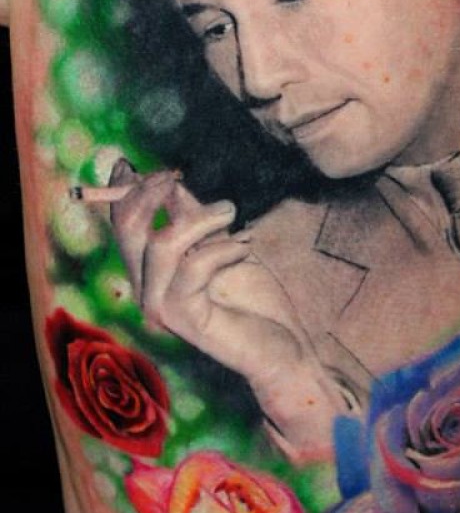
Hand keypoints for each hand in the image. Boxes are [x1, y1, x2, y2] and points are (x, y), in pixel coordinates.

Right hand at [108, 160, 305, 380]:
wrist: (282, 345)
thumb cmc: (255, 298)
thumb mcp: (225, 245)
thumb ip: (196, 220)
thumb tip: (171, 184)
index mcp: (153, 272)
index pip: (123, 226)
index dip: (130, 192)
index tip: (151, 168)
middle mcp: (148, 290)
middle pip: (129, 231)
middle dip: (151, 194)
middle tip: (180, 179)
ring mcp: (162, 307)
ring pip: (161, 244)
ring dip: (201, 218)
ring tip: (232, 212)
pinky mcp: (185, 318)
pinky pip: (194, 266)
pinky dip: (224, 247)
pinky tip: (246, 246)